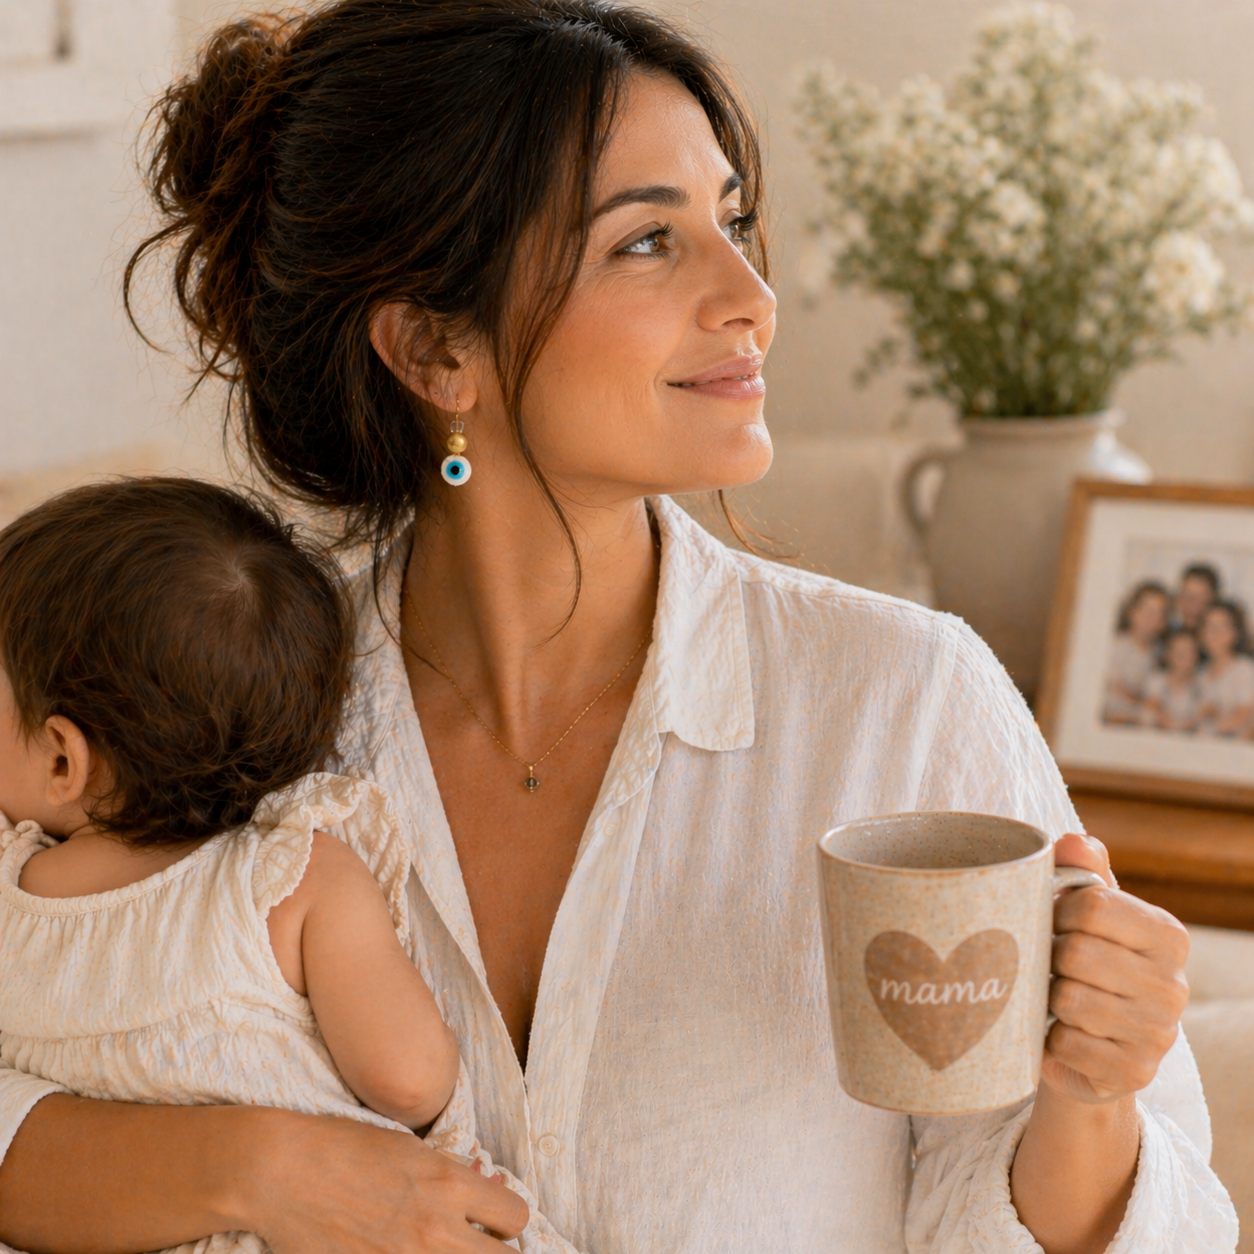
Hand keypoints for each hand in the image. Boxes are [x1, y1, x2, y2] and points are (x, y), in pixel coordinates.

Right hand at [247, 1112, 528, 1252]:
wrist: (282, 1172)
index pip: (517, 1216)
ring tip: (442, 1252)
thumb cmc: (345, 1148)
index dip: (506, 1220)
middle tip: (475, 1247)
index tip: (490, 1222)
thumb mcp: (411, 1149)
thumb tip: (492, 1190)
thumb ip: (455, 1175)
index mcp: (449, 1184)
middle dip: (497, 1253)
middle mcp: (436, 1229)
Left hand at [1045, 832, 1189, 1103]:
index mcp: (1167, 935)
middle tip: (1049, 965)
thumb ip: (1084, 871)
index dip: (1057, 911)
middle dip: (1049, 958)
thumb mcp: (1087, 912)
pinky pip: (1068, 1043)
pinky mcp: (1135, 1072)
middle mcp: (1174, 985)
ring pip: (1071, 1000)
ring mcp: (1159, 1033)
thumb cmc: (1086, 962)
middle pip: (1078, 953)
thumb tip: (1073, 841)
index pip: (1094, 906)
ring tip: (1054, 997)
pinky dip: (1050, 1038)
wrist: (1090, 1044)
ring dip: (1048, 998)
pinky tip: (1058, 1032)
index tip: (1053, 922)